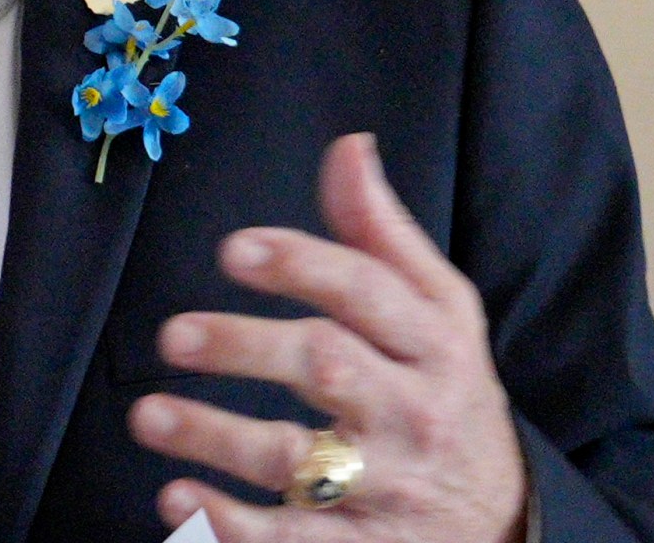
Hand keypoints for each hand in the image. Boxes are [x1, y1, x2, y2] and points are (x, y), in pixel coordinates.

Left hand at [128, 135, 527, 541]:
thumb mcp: (440, 311)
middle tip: (172, 335)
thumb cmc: (448, 391)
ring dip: (215, 436)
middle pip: (327, 367)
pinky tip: (175, 500)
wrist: (506, 517)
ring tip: (146, 415)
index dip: (302, 265)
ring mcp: (388, 485)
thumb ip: (383, 234)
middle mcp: (414, 411)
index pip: (369, 292)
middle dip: (244, 346)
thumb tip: (348, 148)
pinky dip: (230, 525)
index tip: (235, 250)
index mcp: (435, 342)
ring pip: (298, 459)